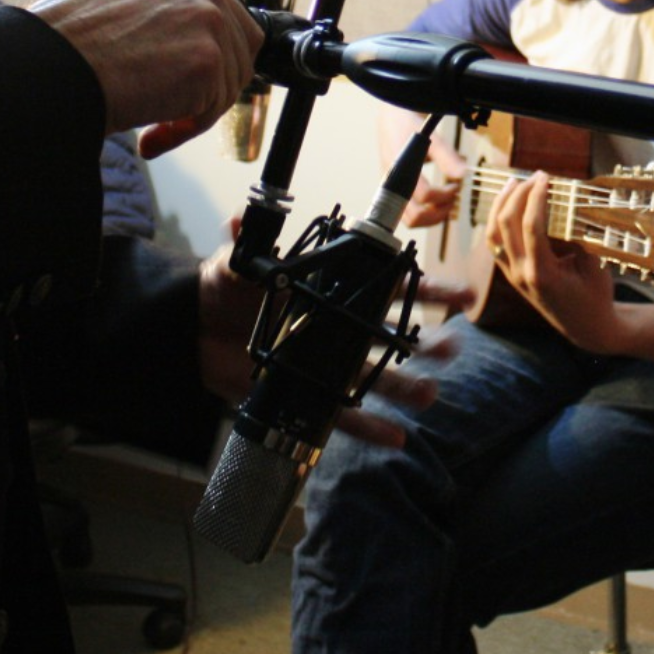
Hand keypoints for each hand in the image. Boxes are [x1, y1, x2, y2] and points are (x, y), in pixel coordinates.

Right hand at [30, 0, 262, 151]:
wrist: (54, 61)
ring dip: (192, 112)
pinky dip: (182, 131)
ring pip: (226, 86)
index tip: (192, 82)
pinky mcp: (207, 62)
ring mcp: (210, 24)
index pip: (229, 20)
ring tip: (151, 121)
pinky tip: (150, 136)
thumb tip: (172, 25)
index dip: (211, 59)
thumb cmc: (69, 35)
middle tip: (179, 108)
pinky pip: (209, 112)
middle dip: (213, 86)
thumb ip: (159, 2)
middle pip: (241, 53)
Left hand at [195, 228, 467, 450]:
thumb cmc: (224, 288)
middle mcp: (335, 326)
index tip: (458, 295)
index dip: (422, 289)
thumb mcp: (235, 263)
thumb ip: (244, 243)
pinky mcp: (306, 393)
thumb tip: (235, 217)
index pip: (383, 287)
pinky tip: (396, 436)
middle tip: (452, 348)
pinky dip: (369, 427)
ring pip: (374, 375)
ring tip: (430, 394)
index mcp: (329, 290)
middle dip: (426, 341)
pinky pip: (342, 413)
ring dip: (405, 386)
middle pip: (390, 334)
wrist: (195, 331)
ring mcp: (323, 362)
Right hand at [379, 105, 466, 228]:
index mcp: (401, 168)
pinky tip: (435, 203)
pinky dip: (423, 215)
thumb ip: (447, 158)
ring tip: (445, 204)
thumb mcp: (432, 138)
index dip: (445, 194)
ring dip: (431, 218)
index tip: (456, 186)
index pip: (424, 195)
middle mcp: (393, 183)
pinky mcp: (393, 192)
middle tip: (452, 200)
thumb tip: (463, 176)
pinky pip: (406, 214)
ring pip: (409, 220)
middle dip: (439, 212)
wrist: (391, 119)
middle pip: (414, 216)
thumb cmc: (411, 127)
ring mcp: (391, 190)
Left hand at [486, 171, 615, 347]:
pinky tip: (508, 205)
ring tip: (514, 183)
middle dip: (517, 195)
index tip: (544, 177)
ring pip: (492, 234)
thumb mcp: (595, 266)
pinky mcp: (509, 274)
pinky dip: (497, 221)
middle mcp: (521, 274)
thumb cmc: (596, 296)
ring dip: (500, 205)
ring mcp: (512, 275)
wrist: (587, 328)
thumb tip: (567, 204)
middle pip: (505, 226)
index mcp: (543, 274)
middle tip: (533, 176)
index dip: (535, 198)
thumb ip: (579, 238)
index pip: (531, 227)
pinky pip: (494, 244)